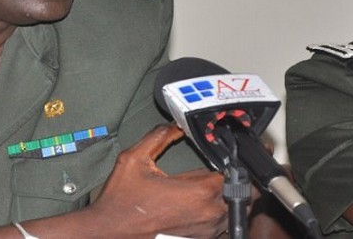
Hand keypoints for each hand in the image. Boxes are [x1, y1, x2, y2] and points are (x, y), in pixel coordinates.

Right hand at [85, 124, 226, 237]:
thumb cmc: (120, 201)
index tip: (223, 152)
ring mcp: (206, 230)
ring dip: (227, 195)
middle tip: (218, 166)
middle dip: (233, 178)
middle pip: (242, 192)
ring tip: (208, 182)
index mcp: (198, 192)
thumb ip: (158, 137)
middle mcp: (208, 214)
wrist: (110, 232)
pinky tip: (199, 200)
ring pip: (234, 208)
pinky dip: (217, 210)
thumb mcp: (133, 159)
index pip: (236, 174)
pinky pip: (221, 222)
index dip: (232, 160)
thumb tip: (175, 125)